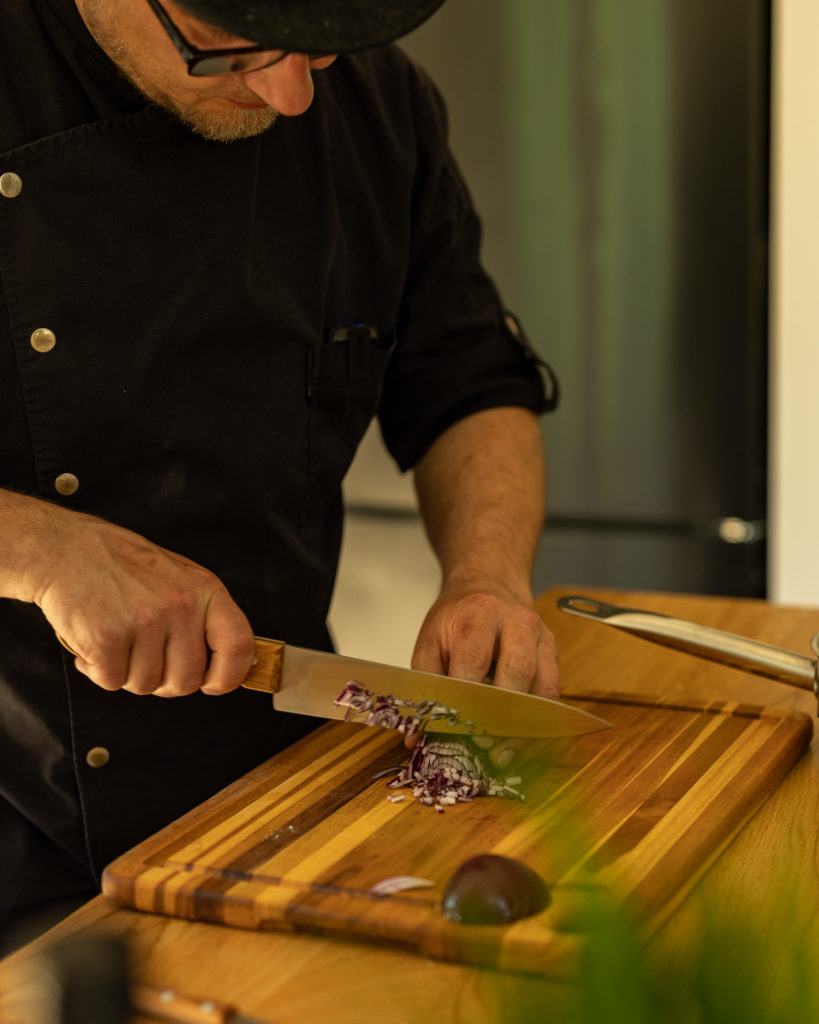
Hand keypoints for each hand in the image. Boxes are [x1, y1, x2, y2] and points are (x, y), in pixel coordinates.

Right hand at [31, 508, 253, 697]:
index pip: (239, 645)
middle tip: (144, 657)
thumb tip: (226, 665)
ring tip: (117, 640)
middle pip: (187, 681)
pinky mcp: (107, 638)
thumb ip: (203, 616)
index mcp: (204, 589)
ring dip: (127, 673)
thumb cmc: (122, 566)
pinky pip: (112, 682)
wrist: (65, 549)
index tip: (214, 685)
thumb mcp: (179, 577)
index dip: (229, 676)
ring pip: (146, 685)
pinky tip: (94, 644)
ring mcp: (144, 622)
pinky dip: (98, 671)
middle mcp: (179, 605)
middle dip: (164, 681)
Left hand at [408, 581, 559, 766]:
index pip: (474, 660)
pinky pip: (552, 692)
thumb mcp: (430, 644)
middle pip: (516, 672)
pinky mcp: (552, 651)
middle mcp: (515, 623)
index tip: (455, 730)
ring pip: (541, 686)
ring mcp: (539, 636)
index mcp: (478, 616)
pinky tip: (518, 740)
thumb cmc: (457, 620)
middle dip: (500, 714)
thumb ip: (424, 690)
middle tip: (482, 746)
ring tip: (500, 754)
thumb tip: (415, 739)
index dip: (467, 699)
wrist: (489, 587)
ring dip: (522, 725)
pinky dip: (537, 720)